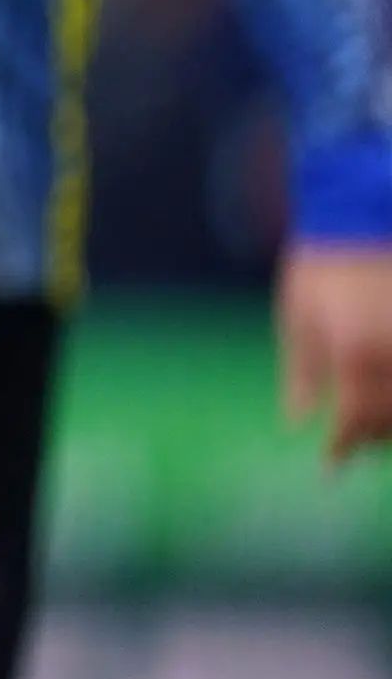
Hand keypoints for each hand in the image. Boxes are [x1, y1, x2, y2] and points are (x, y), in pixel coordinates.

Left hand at [279, 242, 391, 465]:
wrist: (362, 212)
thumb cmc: (321, 264)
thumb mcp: (298, 316)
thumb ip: (301, 373)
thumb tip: (296, 422)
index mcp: (356, 354)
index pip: (354, 421)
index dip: (342, 448)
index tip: (329, 466)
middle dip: (374, 439)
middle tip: (355, 447)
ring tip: (376, 428)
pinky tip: (388, 396)